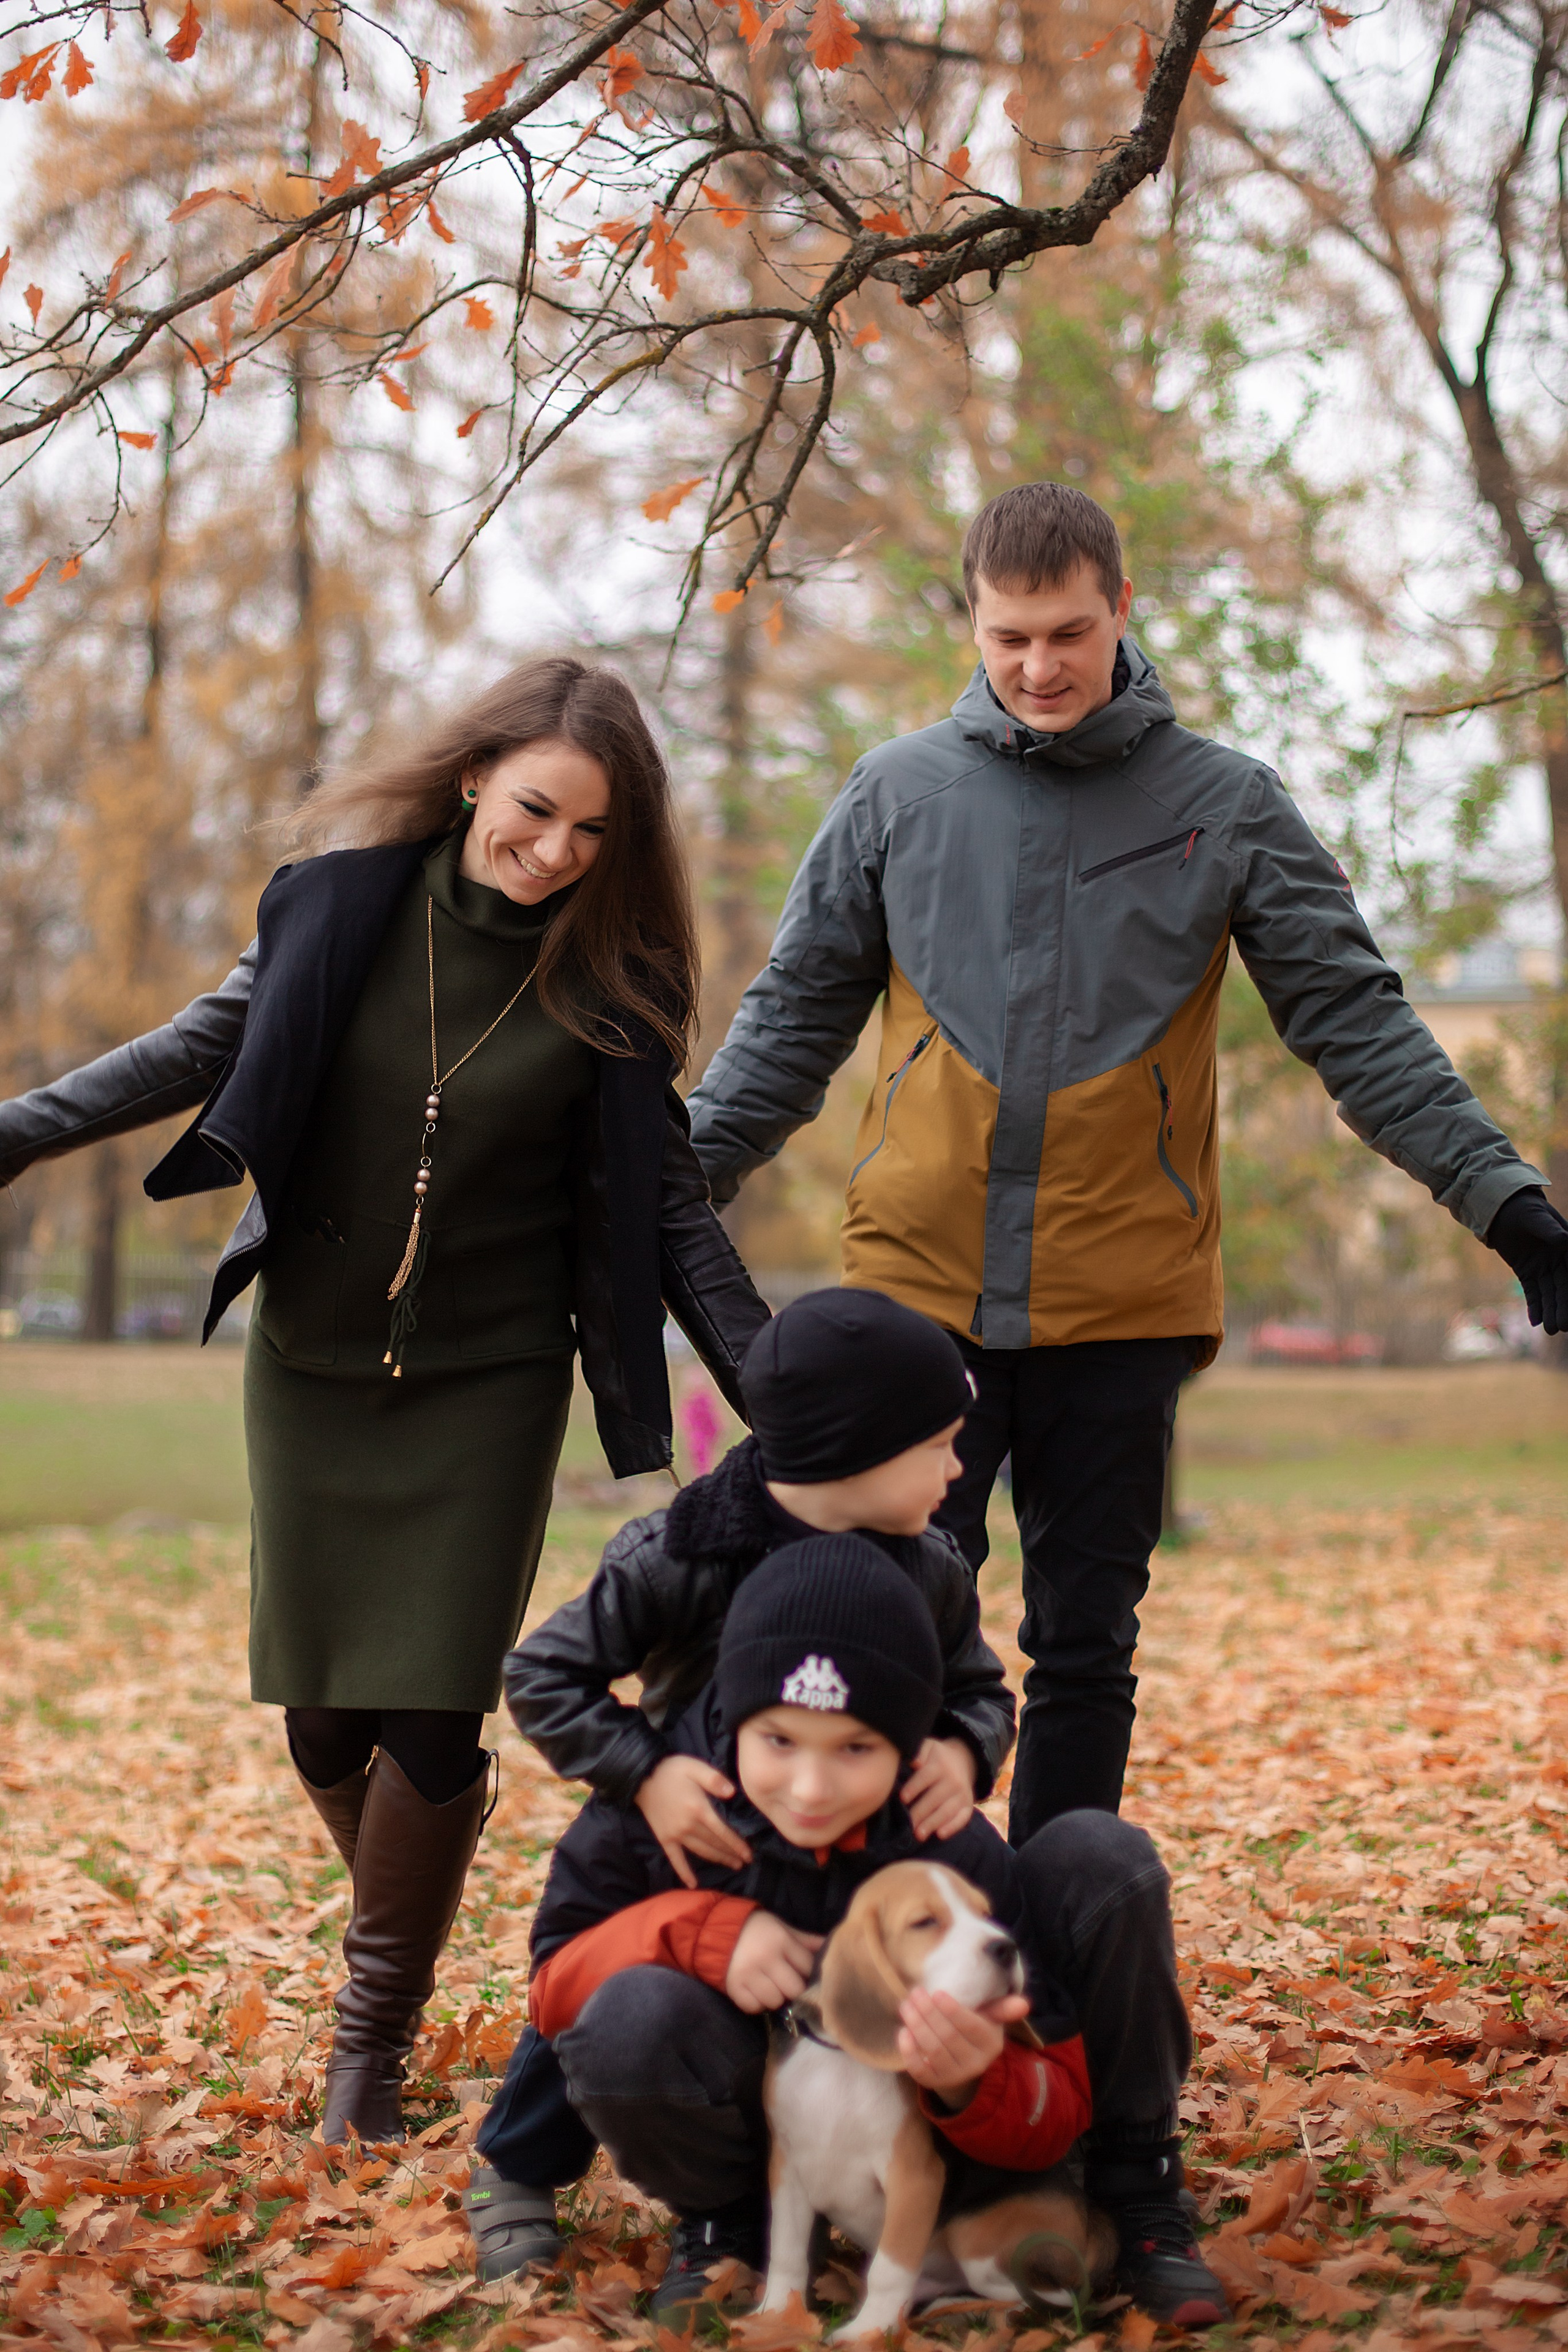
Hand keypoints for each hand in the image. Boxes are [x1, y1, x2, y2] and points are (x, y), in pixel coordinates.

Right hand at [634, 1754, 751, 1888]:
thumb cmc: (671, 1770)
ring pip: (701, 1852)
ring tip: (732, 1865)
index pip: (723, 1832)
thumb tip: (732, 1793)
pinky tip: (692, 1884)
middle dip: (731, 1853)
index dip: (737, 1844)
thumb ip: (715, 1779)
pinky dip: (684, 1872)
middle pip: (714, 1844)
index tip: (748, 1854)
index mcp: (699, 1809)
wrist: (641, 1777)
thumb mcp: (695, 1767)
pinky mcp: (664, 1839)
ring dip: (717, 1860)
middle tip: (744, 1861)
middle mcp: (688, 1826)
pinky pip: (675, 1859)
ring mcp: (676, 1835)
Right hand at [725, 1911, 822, 2012]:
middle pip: (794, 1989)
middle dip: (793, 1988)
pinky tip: (755, 1991)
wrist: (717, 1930)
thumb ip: (805, 1940)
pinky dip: (757, 2003)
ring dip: (775, 1997)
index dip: (808, 1972)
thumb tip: (829, 1947)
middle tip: (786, 1982)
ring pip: (775, 2001)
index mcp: (781, 1941)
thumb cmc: (757, 1929)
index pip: (807, 1967)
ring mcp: (749, 1974)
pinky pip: (754, 2007)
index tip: (803, 1972)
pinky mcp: (734, 1987)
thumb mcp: (782, 1928)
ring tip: (770, 1985)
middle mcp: (766, 1958)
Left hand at [897, 1987, 1029, 2105]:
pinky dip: (909, 2051)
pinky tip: (903, 2032)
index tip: (937, 1993)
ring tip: (906, 2006)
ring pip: (933, 2051)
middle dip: (929, 2013)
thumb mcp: (990, 2019)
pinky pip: (919, 2070)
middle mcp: (975, 2063)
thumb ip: (1003, 2009)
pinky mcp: (934, 2083)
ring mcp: (954, 2076)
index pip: (971, 2027)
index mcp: (990, 2044)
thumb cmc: (974, 2032)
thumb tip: (1024, 2004)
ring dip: (917, 2026)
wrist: (963, 2065)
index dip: (953, 2011)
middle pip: (948, 2037)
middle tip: (915, 1993)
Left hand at [901, 1737, 977, 1840]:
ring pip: (947, 1810)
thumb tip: (914, 1762)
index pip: (926, 1776)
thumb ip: (919, 1750)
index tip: (902, 1798)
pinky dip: (952, 1827)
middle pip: (936, 1798)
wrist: (963, 1760)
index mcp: (941, 1764)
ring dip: (933, 1823)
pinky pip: (962, 1818)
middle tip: (907, 1824)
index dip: (914, 1787)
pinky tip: (940, 1835)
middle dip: (920, 1812)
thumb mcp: (928, 1746)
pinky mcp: (968, 1805)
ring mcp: (963, 1793)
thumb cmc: (936, 1756)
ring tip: (918, 1834)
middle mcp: (954, 1779)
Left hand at [1487, 1188, 1567, 1333]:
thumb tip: (1564, 1239)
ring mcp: (1543, 1269)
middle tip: (1564, 1327)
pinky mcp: (1527, 1273)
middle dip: (1564, 1307)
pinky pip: (1532, 1293)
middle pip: (1563, 1288)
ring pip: (1549, 1294)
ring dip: (1550, 1311)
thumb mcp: (1534, 1216)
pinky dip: (1534, 1307)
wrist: (1502, 1210)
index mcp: (1567, 1246)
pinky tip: (1535, 1322)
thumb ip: (1548, 1229)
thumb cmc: (1523, 1208)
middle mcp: (1559, 1261)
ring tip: (1552, 1330)